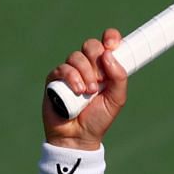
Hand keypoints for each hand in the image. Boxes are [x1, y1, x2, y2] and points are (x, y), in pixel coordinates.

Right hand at [43, 29, 127, 146]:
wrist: (78, 136)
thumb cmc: (98, 118)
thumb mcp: (117, 98)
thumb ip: (119, 77)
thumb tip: (109, 54)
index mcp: (105, 68)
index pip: (107, 44)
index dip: (111, 38)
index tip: (113, 44)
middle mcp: (88, 67)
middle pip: (91, 45)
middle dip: (97, 58)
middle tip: (101, 79)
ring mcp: (70, 71)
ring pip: (77, 56)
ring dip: (86, 73)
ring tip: (89, 92)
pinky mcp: (55, 79)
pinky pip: (63, 68)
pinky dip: (72, 77)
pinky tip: (78, 91)